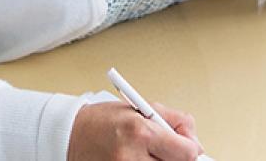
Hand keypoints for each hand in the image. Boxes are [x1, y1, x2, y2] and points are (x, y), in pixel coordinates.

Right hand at [67, 101, 202, 160]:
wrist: (71, 136)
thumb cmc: (104, 120)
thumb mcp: (142, 108)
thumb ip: (174, 121)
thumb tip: (194, 140)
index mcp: (140, 133)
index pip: (186, 152)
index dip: (191, 148)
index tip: (189, 146)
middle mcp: (132, 157)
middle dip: (177, 159)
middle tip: (169, 152)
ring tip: (152, 155)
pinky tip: (142, 160)